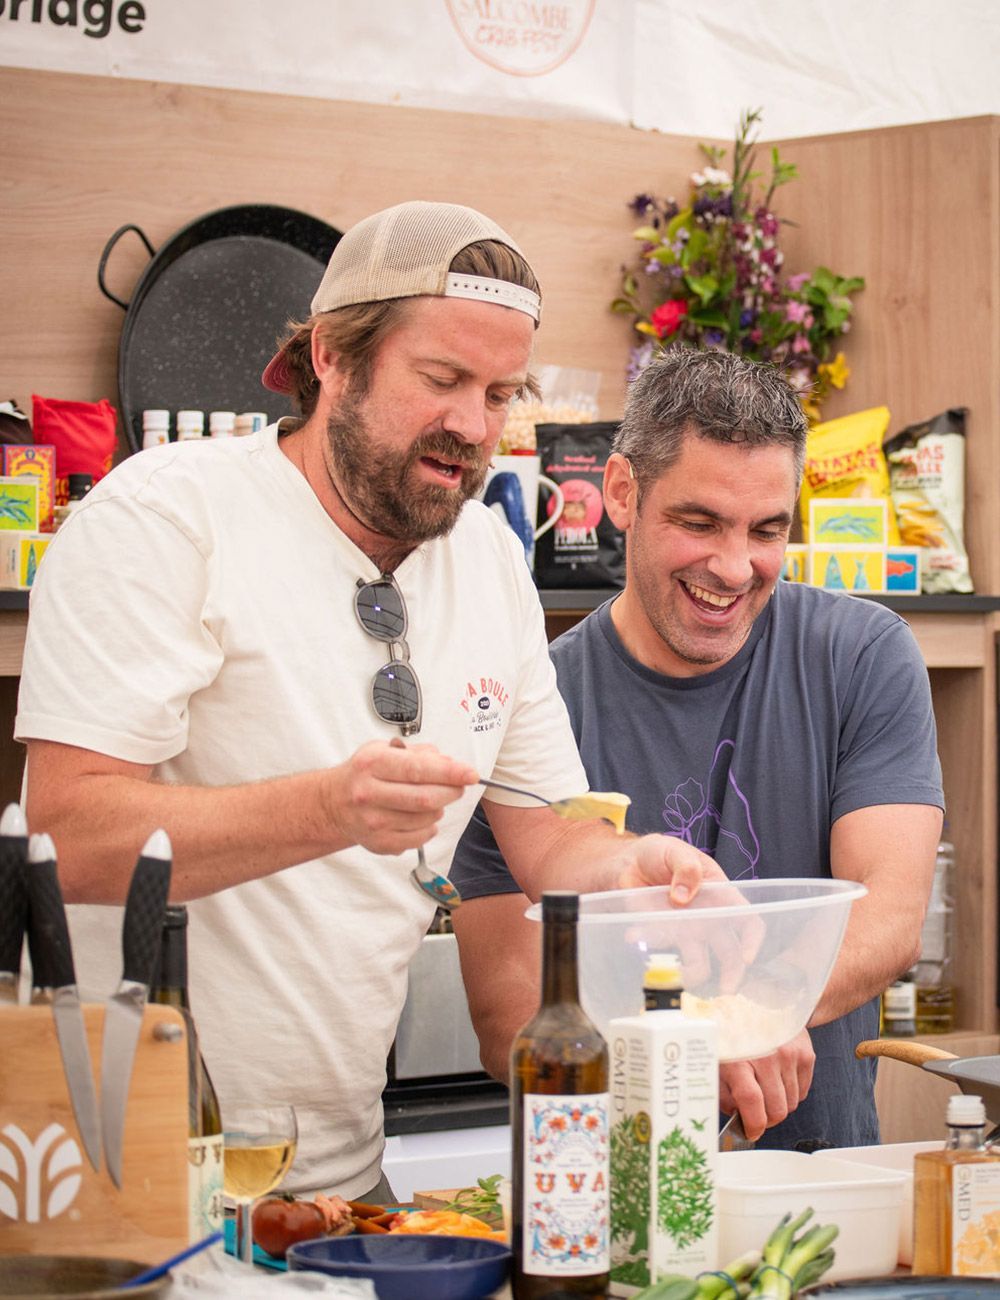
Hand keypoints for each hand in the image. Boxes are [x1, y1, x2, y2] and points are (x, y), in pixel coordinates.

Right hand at [324, 740, 476, 854]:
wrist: (333, 803)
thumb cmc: (364, 774)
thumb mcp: (384, 750)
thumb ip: (418, 753)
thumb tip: (448, 762)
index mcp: (372, 764)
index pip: (418, 769)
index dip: (450, 772)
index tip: (470, 774)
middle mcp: (370, 793)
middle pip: (425, 798)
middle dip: (451, 791)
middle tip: (458, 786)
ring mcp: (373, 821)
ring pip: (426, 818)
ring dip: (439, 808)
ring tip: (431, 800)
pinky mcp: (378, 843)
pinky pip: (419, 838)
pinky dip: (430, 827)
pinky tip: (422, 818)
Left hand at [616, 836, 763, 991]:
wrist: (628, 863)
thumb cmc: (659, 854)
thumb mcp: (675, 851)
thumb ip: (685, 868)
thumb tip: (684, 895)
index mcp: (720, 896)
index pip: (747, 920)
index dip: (752, 940)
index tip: (747, 958)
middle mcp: (707, 920)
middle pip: (729, 953)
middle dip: (731, 974)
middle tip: (725, 990)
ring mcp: (685, 932)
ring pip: (698, 963)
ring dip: (689, 973)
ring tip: (675, 975)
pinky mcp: (661, 937)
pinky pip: (660, 949)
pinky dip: (647, 945)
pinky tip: (633, 936)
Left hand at [719, 1029, 815, 1140]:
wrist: (760, 999)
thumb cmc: (733, 1032)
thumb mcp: (717, 1060)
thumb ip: (724, 1093)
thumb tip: (738, 1118)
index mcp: (740, 1057)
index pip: (752, 1102)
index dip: (753, 1124)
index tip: (750, 1131)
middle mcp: (767, 1056)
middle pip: (776, 1109)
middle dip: (766, 1119)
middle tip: (756, 1112)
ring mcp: (789, 1054)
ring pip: (791, 1104)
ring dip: (778, 1105)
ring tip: (764, 1089)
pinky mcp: (805, 1053)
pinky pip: (802, 1091)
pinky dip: (791, 1093)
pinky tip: (777, 1078)